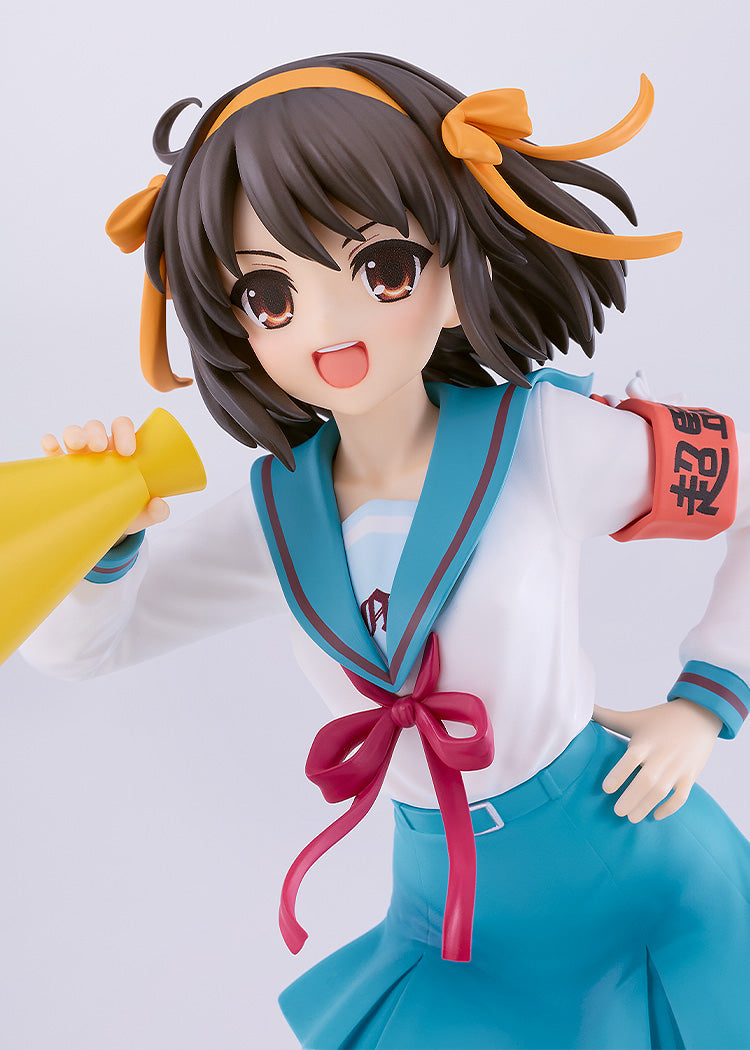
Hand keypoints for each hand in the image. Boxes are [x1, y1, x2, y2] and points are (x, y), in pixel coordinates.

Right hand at [41, 417, 169, 536]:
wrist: (103, 522)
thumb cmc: (125, 507)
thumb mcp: (142, 512)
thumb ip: (156, 511)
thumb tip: (160, 506)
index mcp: (122, 450)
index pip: (123, 427)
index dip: (124, 432)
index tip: (127, 451)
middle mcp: (100, 447)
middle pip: (96, 427)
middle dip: (97, 432)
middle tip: (100, 448)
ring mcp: (79, 454)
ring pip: (74, 432)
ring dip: (75, 435)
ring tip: (77, 447)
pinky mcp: (60, 465)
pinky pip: (52, 448)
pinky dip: (51, 444)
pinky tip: (52, 447)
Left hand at [592, 699, 721, 821]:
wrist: (699, 714)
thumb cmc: (660, 718)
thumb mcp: (633, 718)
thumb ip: (607, 716)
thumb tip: (582, 707)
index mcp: (646, 742)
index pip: (631, 759)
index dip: (619, 774)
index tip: (606, 789)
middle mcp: (662, 756)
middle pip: (647, 780)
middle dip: (632, 798)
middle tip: (617, 812)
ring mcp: (678, 767)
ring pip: (663, 791)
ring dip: (647, 806)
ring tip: (632, 818)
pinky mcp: (690, 775)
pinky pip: (681, 796)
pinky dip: (670, 808)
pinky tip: (656, 815)